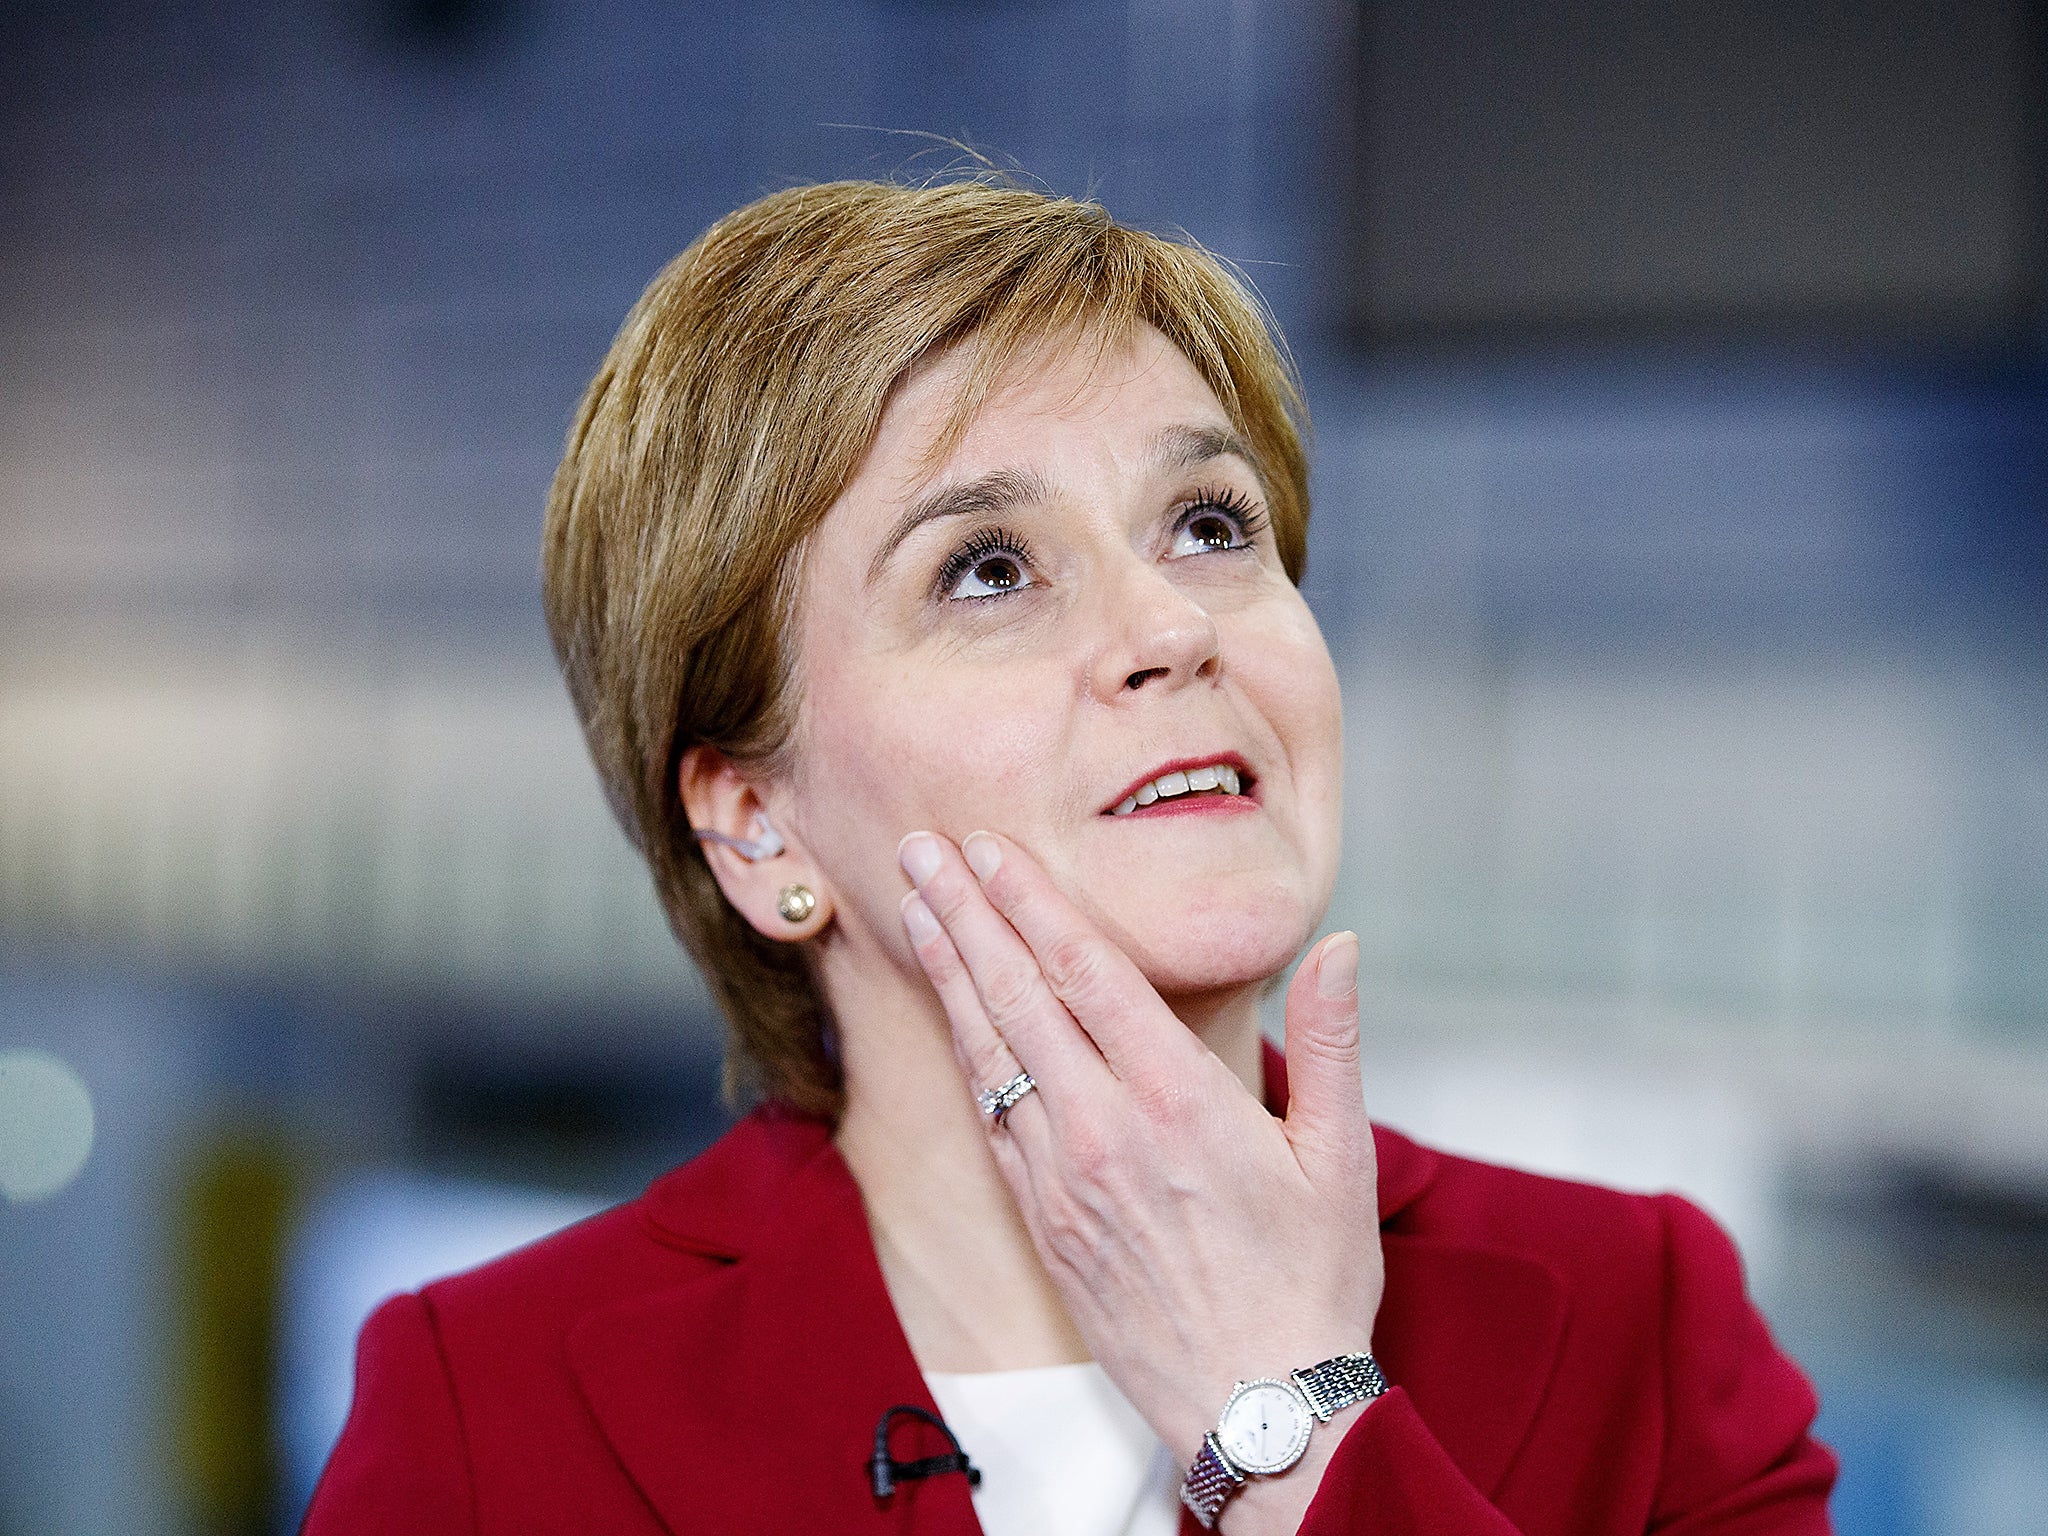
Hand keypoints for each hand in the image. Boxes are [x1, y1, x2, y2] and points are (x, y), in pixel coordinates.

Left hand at [897, 829, 1384, 1531]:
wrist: (1257, 1407)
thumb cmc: (1310, 1279)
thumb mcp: (1343, 1155)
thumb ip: (1331, 1041)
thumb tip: (1342, 945)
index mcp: (1180, 1101)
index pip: (1086, 973)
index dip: (1032, 901)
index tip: (990, 848)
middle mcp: (1106, 1129)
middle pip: (1017, 996)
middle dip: (965, 914)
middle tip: (920, 849)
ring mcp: (1062, 1177)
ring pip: (989, 1051)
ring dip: (949, 971)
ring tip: (913, 906)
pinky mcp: (1042, 1219)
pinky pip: (991, 1116)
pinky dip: (964, 1051)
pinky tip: (950, 1012)